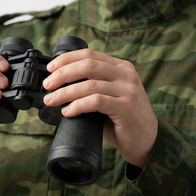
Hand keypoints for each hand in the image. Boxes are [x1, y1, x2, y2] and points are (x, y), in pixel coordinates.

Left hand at [42, 49, 157, 167]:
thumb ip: (92, 88)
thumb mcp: (109, 97)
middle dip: (62, 74)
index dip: (67, 59)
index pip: (90, 54)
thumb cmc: (123, 120)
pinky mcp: (126, 107)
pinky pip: (96, 101)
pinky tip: (67, 112)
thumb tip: (59, 88)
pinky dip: (78, 105)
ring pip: (89, 84)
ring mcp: (128, 90)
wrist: (147, 141)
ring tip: (51, 100)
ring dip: (65, 93)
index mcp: (121, 67)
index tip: (50, 68)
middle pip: (88, 65)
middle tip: (47, 85)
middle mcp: (126, 74)